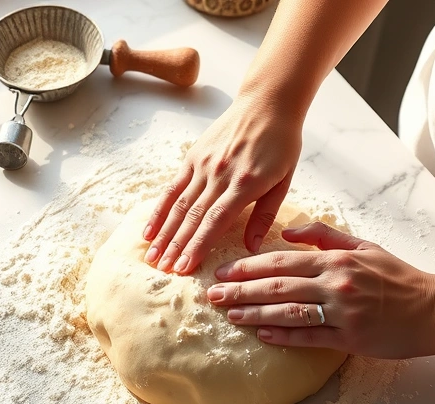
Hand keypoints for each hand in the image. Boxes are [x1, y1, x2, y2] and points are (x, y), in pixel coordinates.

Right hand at [142, 93, 302, 274]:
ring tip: (152, 256)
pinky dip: (160, 209)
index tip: (185, 267)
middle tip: (163, 270)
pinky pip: (173, 187)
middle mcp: (220, 175)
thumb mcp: (284, 181)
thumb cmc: (282, 144)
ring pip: (179, 204)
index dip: (198, 246)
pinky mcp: (193, 156)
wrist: (268, 103)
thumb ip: (265, 215)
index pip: (215, 221)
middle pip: (192, 217)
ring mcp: (203, 165)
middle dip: (176, 246)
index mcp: (245, 184)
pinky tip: (151, 229)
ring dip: (164, 233)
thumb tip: (251, 248)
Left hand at [205, 222, 434, 358]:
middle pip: (277, 286)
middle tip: (212, 295)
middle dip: (241, 291)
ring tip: (230, 315)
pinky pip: (310, 337)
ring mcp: (343, 313)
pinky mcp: (351, 339)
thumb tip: (287, 230)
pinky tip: (262, 335)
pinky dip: (284, 335)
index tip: (223, 272)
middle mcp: (336, 284)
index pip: (282, 260)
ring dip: (255, 314)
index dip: (248, 267)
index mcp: (336, 260)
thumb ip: (324, 235)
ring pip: (289, 312)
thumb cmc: (398, 277)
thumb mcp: (364, 246)